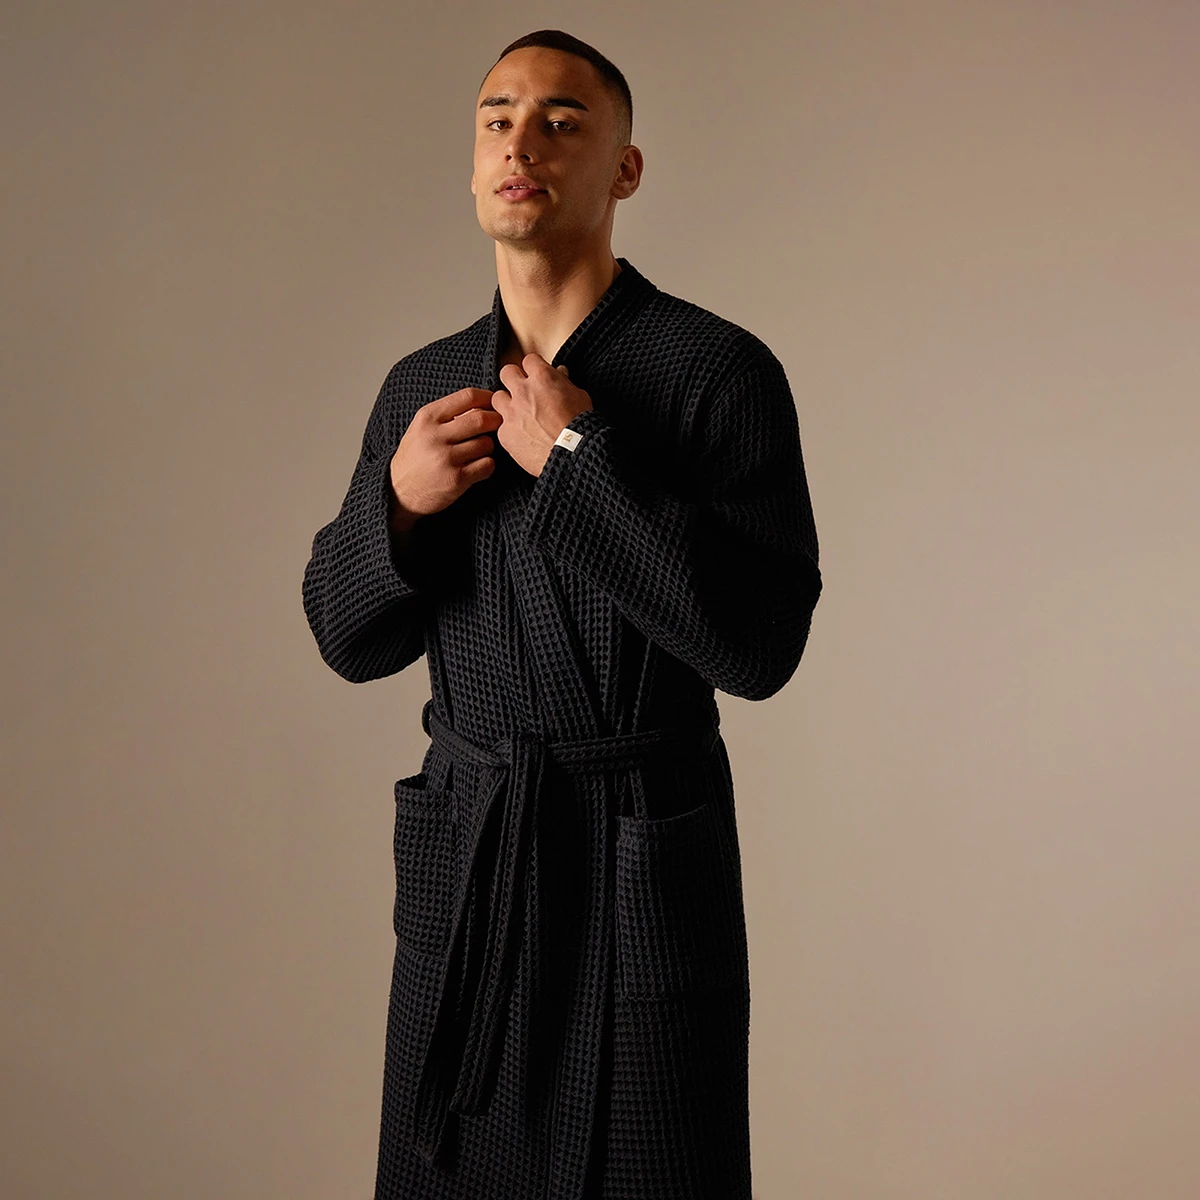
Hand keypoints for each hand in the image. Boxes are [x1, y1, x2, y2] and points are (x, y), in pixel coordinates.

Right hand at [388, 387, 502, 535]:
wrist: (398, 492)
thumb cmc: (415, 458)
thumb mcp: (422, 428)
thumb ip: (448, 415)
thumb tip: (484, 404)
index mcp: (427, 417)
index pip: (467, 396)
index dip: (488, 398)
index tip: (494, 403)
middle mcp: (435, 436)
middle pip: (482, 418)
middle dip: (495, 421)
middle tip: (497, 426)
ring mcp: (446, 458)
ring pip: (487, 443)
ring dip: (488, 447)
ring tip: (477, 451)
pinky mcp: (456, 479)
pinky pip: (487, 465)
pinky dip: (487, 465)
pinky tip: (476, 467)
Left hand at [491, 354, 593, 475]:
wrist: (573, 454)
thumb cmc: (580, 426)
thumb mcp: (579, 396)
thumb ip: (565, 382)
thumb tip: (561, 373)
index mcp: (542, 378)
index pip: (529, 360)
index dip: (533, 369)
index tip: (536, 376)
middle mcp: (523, 391)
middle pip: (506, 372)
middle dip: (514, 380)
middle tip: (523, 391)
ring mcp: (511, 412)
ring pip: (497, 397)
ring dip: (506, 403)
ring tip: (517, 414)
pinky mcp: (505, 433)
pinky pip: (500, 426)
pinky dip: (509, 430)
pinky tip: (521, 436)